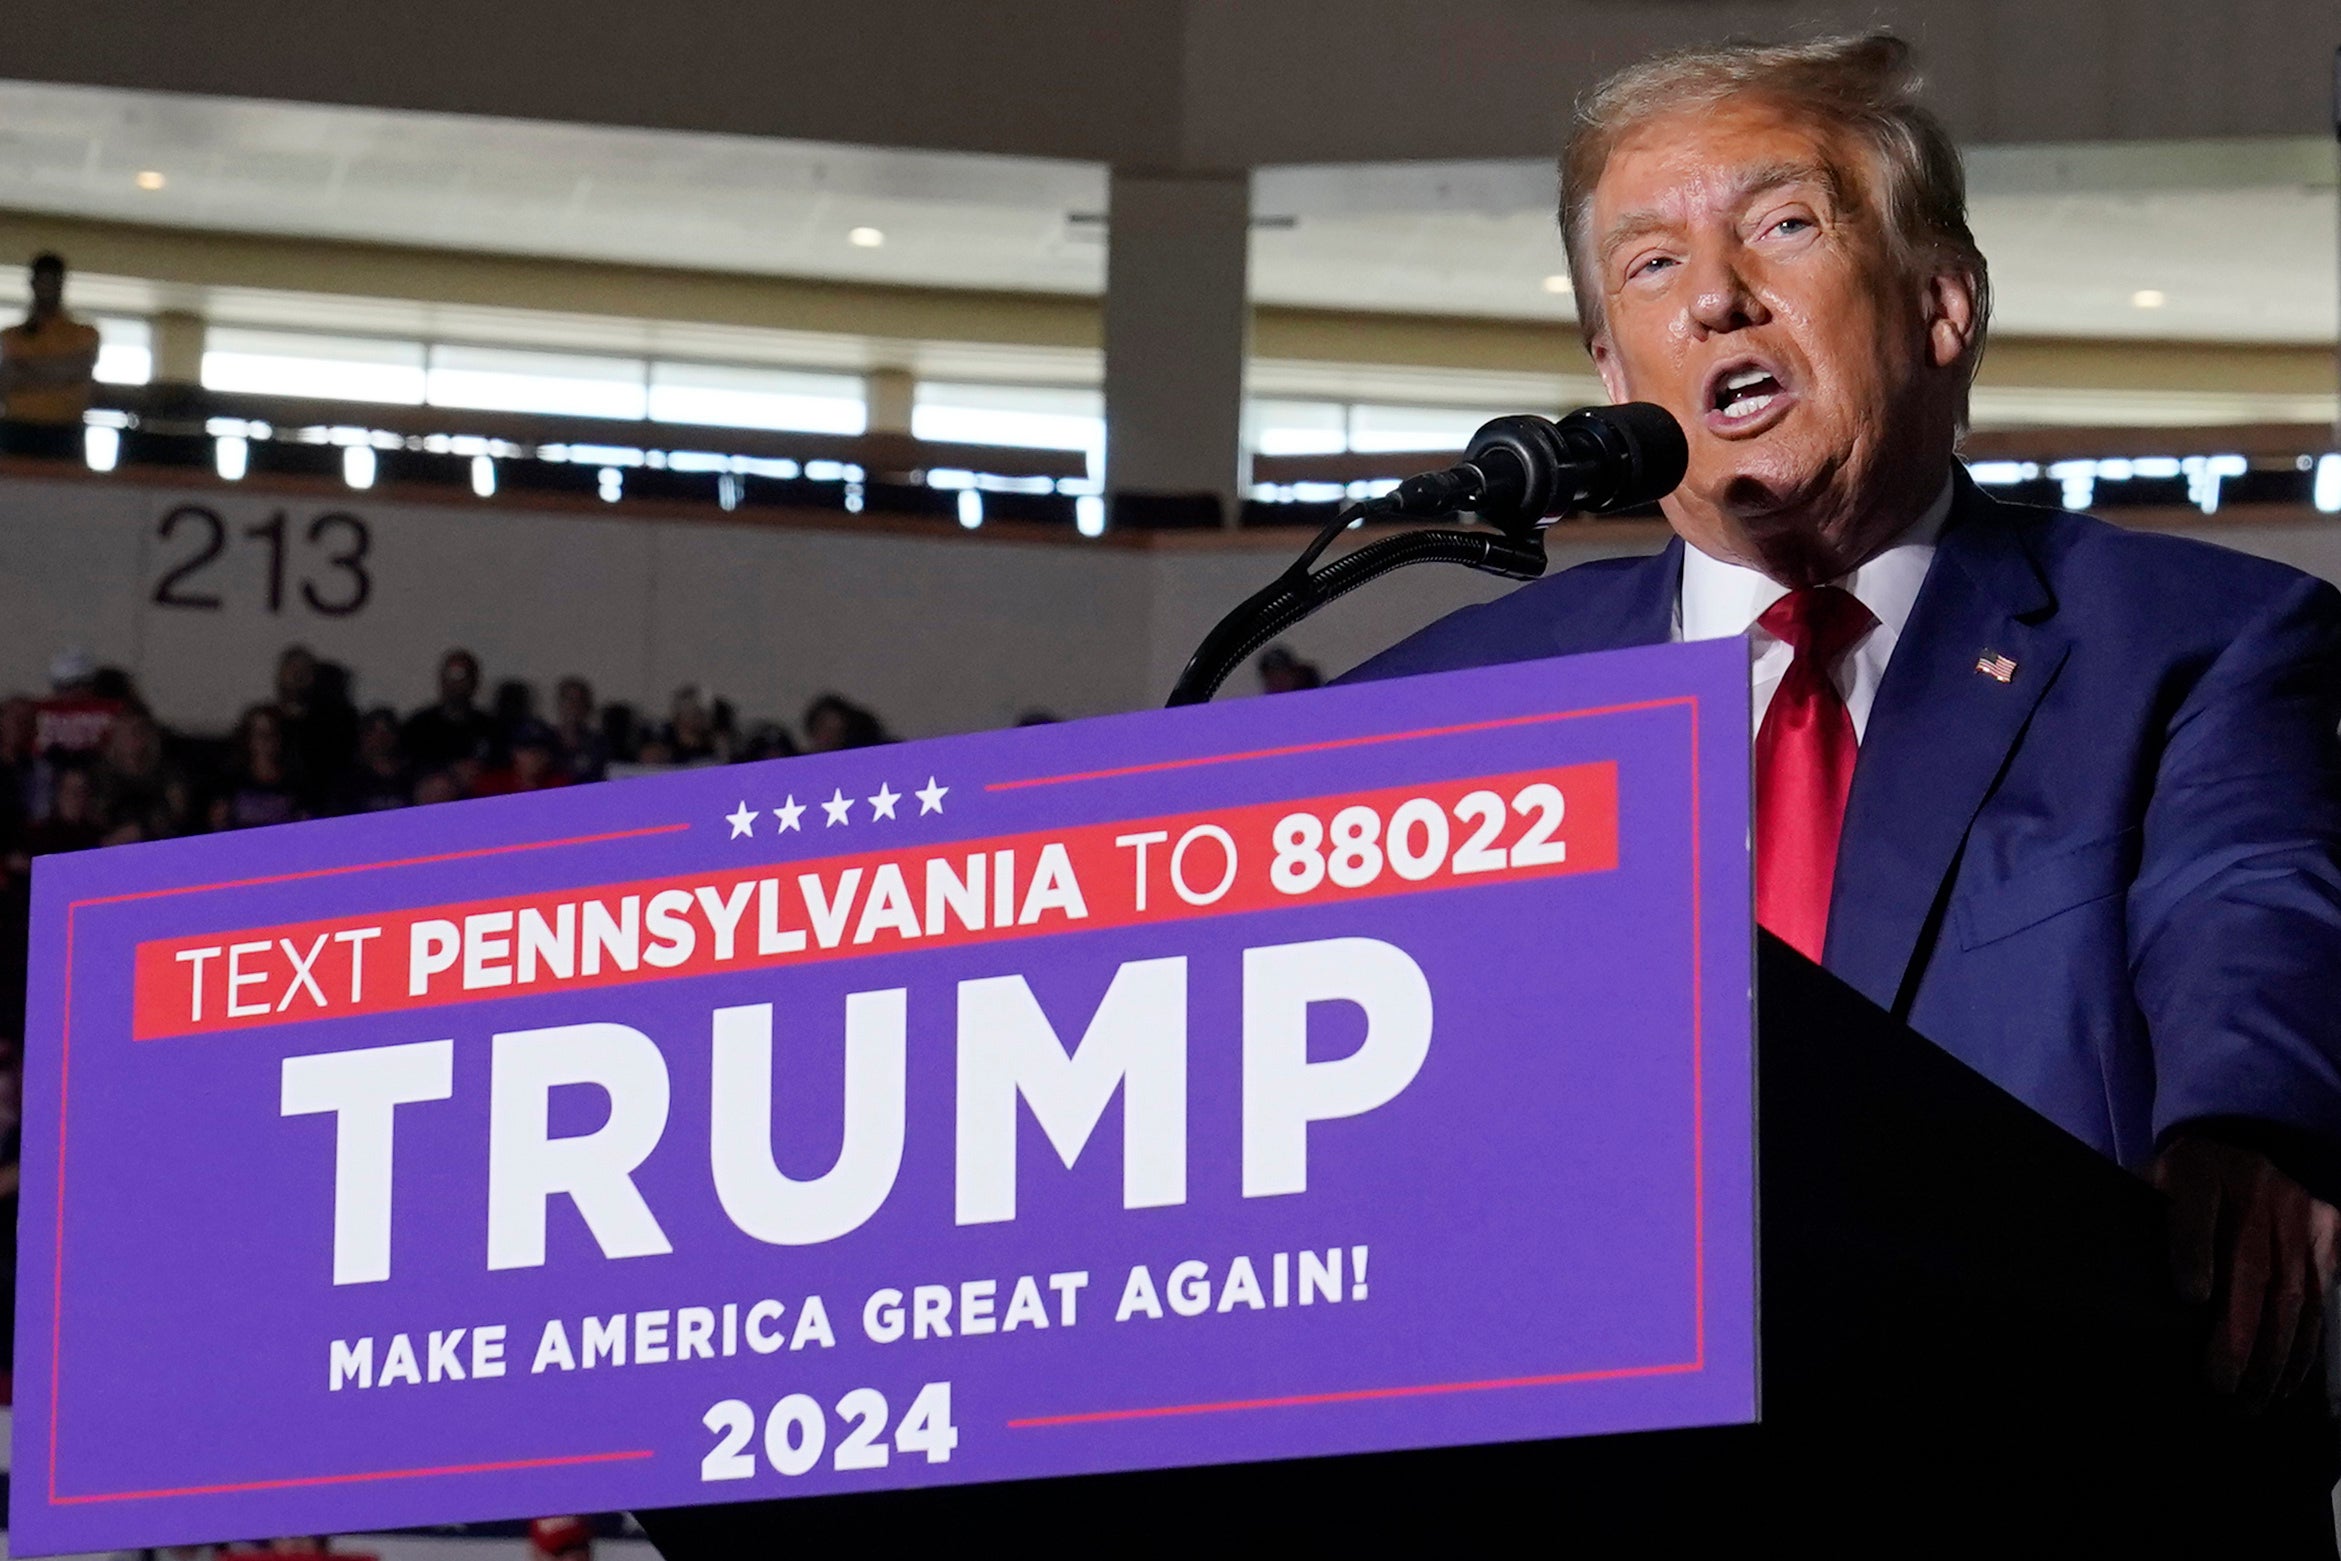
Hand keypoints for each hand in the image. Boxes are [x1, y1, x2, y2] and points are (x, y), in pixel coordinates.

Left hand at [2151, 1135, 2340, 1410]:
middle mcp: (2252, 1185)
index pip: (2195, 1208)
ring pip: (2292, 1291)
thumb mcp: (2151, 1183)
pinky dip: (2307, 1342)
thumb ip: (2140, 1222)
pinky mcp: (2327, 1229)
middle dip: (2238, 1333)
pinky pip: (2322, 1294)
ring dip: (2275, 1351)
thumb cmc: (2179, 1180)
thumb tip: (2115, 1276)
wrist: (2237, 1139)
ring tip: (2254, 1395)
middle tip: (2222, 1385)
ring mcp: (2296, 1209)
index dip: (2194, 1252)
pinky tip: (2288, 1377)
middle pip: (2250, 1265)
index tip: (2191, 1297)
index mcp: (2195, 1168)